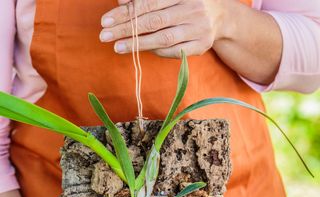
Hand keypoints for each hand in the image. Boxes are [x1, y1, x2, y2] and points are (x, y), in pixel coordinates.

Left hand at [100, 0, 227, 57]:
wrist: (221, 16)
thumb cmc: (186, 3)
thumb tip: (121, 3)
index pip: (148, 3)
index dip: (126, 13)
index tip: (105, 22)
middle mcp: (192, 9)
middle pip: (154, 21)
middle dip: (127, 29)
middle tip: (104, 36)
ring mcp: (199, 28)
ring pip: (163, 38)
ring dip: (138, 44)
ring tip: (117, 47)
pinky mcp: (201, 45)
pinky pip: (174, 51)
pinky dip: (156, 51)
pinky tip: (140, 50)